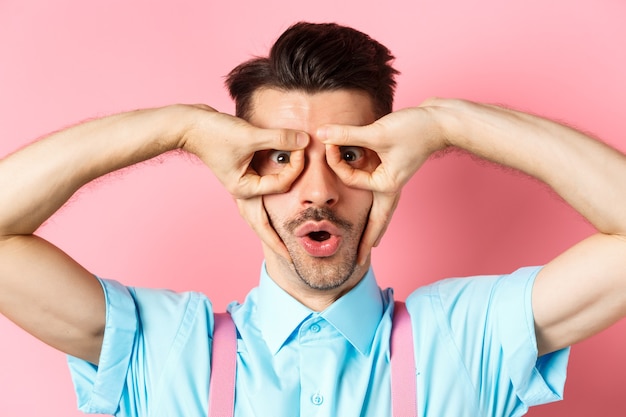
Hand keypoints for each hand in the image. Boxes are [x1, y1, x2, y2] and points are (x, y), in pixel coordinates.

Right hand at [181, 105, 308, 257]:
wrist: (190, 124)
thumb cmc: (215, 132)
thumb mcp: (250, 135)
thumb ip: (279, 138)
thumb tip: (304, 140)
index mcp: (243, 188)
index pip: (278, 185)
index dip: (294, 168)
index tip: (301, 149)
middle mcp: (241, 191)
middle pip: (260, 224)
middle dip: (274, 242)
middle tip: (289, 259)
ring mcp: (240, 184)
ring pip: (257, 213)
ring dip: (268, 229)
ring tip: (280, 246)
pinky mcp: (240, 174)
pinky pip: (258, 195)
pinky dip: (268, 202)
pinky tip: (274, 208)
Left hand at [318, 103, 446, 263]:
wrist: (442, 120)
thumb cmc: (415, 128)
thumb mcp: (378, 132)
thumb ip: (347, 134)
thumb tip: (322, 135)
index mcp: (387, 185)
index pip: (352, 180)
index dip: (336, 162)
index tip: (329, 143)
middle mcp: (392, 187)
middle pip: (378, 221)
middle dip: (367, 240)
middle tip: (359, 261)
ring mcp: (395, 181)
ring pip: (382, 211)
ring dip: (375, 227)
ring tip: (371, 245)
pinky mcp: (396, 171)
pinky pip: (382, 195)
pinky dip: (377, 206)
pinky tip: (375, 207)